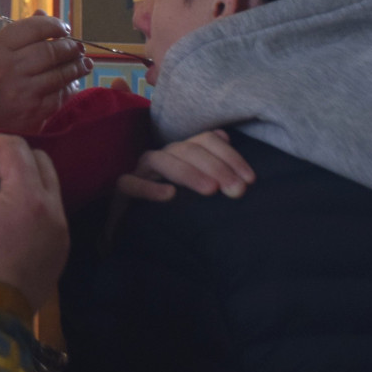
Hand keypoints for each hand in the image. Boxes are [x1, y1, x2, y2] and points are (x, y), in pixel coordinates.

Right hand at [0, 13, 89, 132]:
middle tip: (78, 47)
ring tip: (84, 63)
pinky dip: (69, 88)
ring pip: (60, 74)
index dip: (55, 25)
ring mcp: (21, 93)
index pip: (35, 28)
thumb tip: (46, 16)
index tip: (64, 28)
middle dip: (71, 47)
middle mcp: (9, 69)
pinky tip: (71, 83)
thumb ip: (20, 33)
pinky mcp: (31, 113)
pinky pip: (59, 97)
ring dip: (77, 67)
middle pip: (52, 51)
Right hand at [0, 130, 67, 310]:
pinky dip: (35, 206)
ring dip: (27, 181)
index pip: (17, 147)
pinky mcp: (61, 251)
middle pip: (42, 161)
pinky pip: (52, 213)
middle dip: (15, 158)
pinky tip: (9, 223)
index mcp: (28, 196)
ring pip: (50, 187)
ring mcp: (62, 232)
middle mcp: (54, 209)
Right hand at [117, 129, 254, 202]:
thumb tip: (226, 136)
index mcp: (182, 153)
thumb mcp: (200, 189)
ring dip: (187, 173)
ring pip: (160, 160)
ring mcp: (140, 172)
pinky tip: (169, 195)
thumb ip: (213, 166)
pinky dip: (149, 187)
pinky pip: (129, 184)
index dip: (230, 156)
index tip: (250, 180)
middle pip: (187, 149)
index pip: (205, 140)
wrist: (139, 234)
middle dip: (216, 167)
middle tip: (236, 191)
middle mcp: (162, 157)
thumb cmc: (176, 211)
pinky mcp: (121, 191)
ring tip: (210, 191)